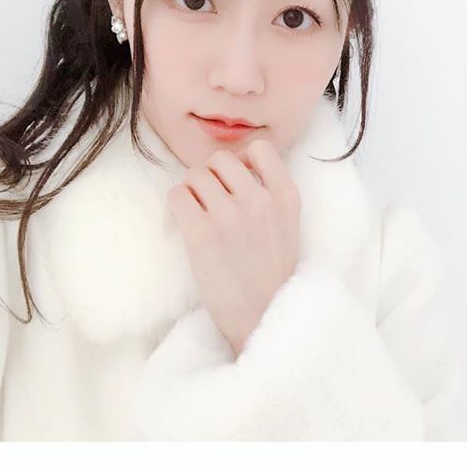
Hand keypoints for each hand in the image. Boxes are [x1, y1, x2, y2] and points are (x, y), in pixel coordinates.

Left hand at [167, 139, 301, 356]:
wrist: (262, 318)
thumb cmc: (271, 274)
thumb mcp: (289, 226)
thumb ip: (271, 193)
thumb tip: (236, 165)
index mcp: (286, 197)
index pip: (260, 148)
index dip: (242, 160)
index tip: (237, 181)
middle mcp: (260, 201)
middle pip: (220, 158)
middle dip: (211, 175)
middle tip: (212, 202)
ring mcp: (230, 216)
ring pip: (195, 174)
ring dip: (192, 191)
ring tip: (201, 216)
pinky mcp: (201, 233)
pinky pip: (177, 194)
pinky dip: (178, 205)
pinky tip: (189, 224)